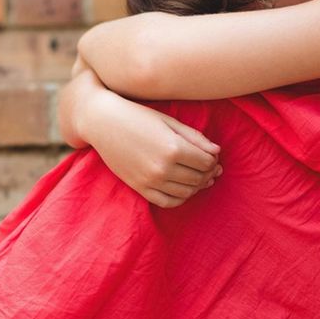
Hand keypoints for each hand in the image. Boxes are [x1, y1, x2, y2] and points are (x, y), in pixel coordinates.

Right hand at [78, 84, 222, 207]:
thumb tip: (217, 152)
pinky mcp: (140, 188)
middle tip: (210, 166)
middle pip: (200, 178)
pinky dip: (181, 198)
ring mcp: (151, 181)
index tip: (212, 155)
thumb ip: (195, 137)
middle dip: (209, 172)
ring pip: (187, 192)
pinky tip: (184, 188)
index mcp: (174, 148)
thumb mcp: (169, 122)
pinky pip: (168, 202)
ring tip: (199, 176)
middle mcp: (163, 168)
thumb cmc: (137, 116)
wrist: (102, 123)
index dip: (214, 160)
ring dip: (198, 185)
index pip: (207, 162)